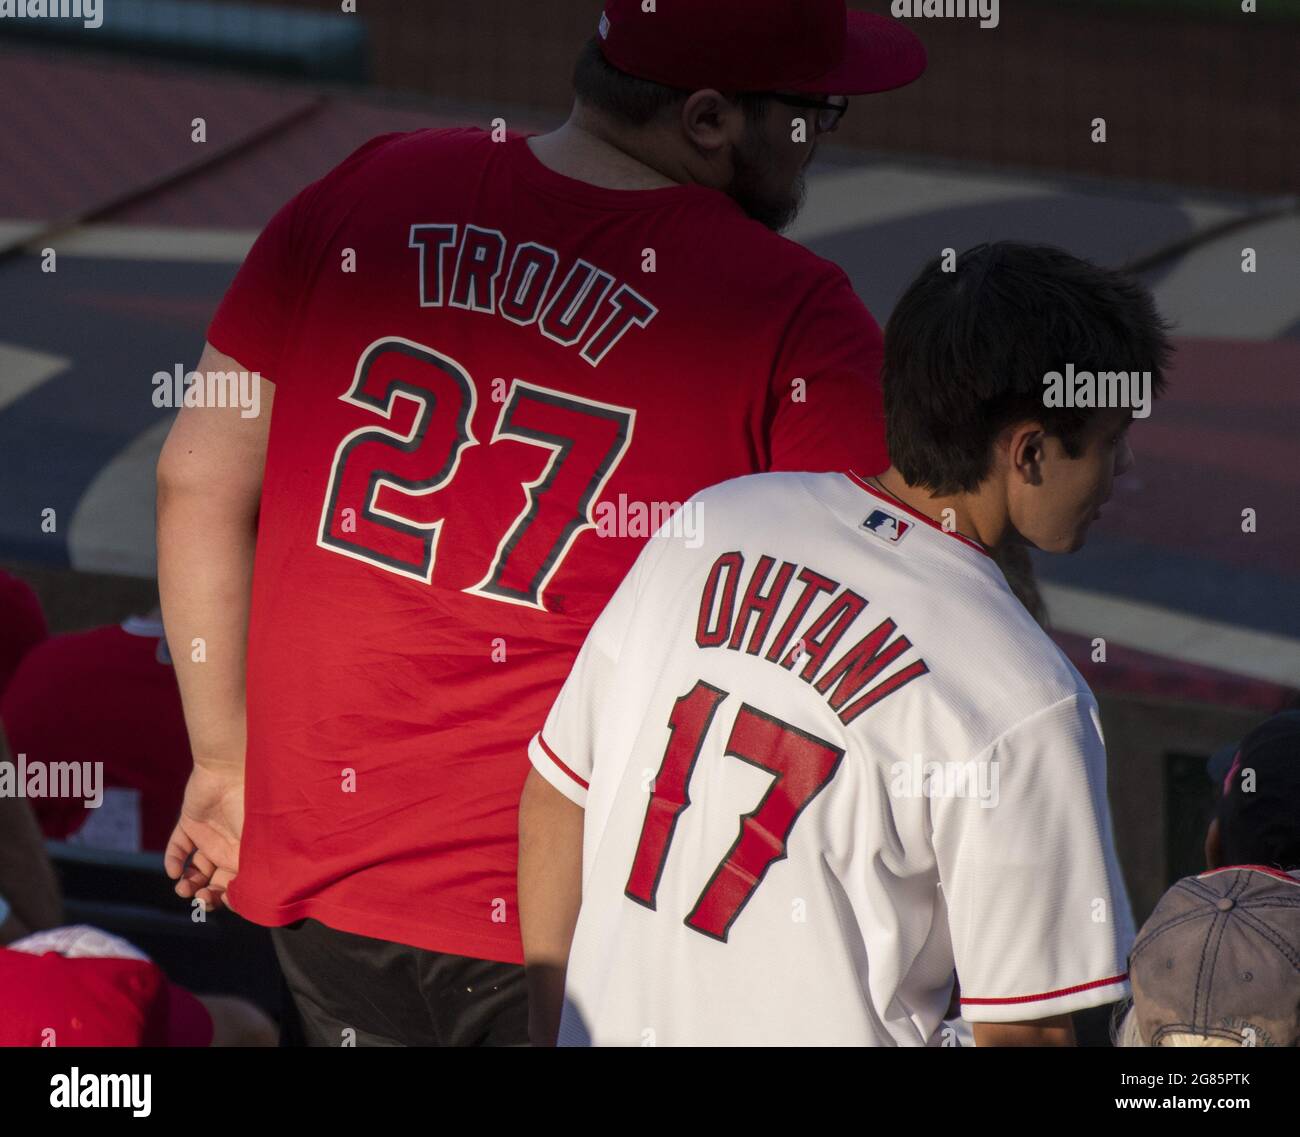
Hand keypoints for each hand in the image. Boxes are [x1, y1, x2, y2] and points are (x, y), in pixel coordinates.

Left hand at [165, 766, 243, 913]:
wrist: (229, 770)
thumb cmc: (250, 807)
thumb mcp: (255, 844)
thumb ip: (251, 870)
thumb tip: (243, 899)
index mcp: (246, 854)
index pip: (237, 885)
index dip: (231, 898)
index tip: (226, 901)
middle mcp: (228, 848)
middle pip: (215, 882)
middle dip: (207, 896)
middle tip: (201, 899)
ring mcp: (208, 836)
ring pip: (195, 870)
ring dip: (188, 884)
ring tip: (184, 888)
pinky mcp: (190, 824)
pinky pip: (178, 847)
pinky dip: (173, 861)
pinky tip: (174, 871)